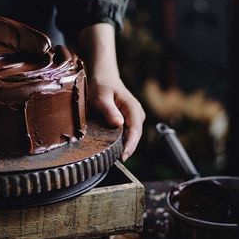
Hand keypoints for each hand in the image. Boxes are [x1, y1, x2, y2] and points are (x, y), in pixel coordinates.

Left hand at [78, 22, 144, 160]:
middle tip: (114, 161)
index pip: (135, 130)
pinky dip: (122, 141)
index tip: (123, 157)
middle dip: (127, 149)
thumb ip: (109, 110)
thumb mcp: (101, 97)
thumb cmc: (101, 86)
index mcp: (133, 107)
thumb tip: (118, 124)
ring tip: (113, 157)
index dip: (130, 145)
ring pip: (132, 136)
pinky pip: (128, 134)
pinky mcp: (130, 120)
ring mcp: (135, 117)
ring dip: (125, 146)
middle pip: (135, 136)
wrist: (103, 77)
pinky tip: (114, 149)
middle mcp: (137, 113)